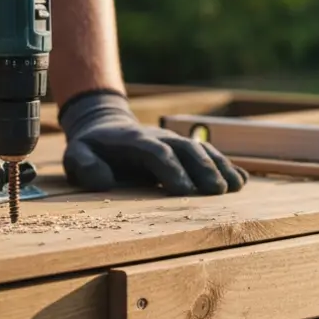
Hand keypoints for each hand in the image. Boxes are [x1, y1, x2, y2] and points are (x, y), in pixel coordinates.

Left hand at [57, 91, 247, 195]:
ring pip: (202, 150)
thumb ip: (85, 165)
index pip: (156, 153)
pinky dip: (227, 166)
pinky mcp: (186, 150)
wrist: (106, 126)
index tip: (184, 190)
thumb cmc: (90, 148)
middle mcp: (160, 139)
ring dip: (220, 168)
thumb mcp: (75, 155)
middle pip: (186, 150)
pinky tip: (242, 181)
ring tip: (236, 187)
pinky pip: (210, 155)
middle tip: (217, 191)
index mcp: (134, 141)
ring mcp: (175, 142)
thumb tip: (104, 181)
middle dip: (203, 169)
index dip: (171, 169)